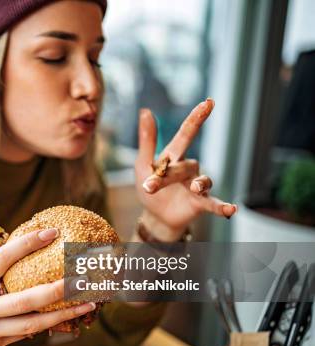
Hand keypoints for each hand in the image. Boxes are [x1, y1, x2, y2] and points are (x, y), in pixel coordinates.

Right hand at [0, 228, 95, 345]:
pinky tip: (67, 317)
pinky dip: (48, 325)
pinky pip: (27, 335)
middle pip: (26, 300)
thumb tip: (29, 252)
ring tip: (87, 304)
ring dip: (64, 314)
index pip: (3, 259)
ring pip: (33, 324)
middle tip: (82, 278)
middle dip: (58, 290)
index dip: (28, 243)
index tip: (52, 232)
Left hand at [135, 99, 237, 231]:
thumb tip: (146, 110)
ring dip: (198, 184)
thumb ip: (147, 140)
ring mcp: (196, 186)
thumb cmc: (149, 184)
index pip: (186, 134)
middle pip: (182, 166)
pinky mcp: (200, 204)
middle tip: (149, 185)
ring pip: (201, 181)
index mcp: (173, 156)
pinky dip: (222, 207)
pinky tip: (232, 210)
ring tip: (195, 187)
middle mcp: (188, 168)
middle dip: (166, 176)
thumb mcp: (143, 164)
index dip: (196, 119)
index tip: (208, 102)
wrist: (155, 215)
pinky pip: (213, 204)